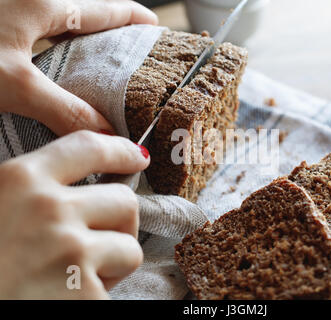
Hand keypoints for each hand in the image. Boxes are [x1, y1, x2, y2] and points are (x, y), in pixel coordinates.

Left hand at [0, 0, 157, 135]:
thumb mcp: (16, 83)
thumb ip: (65, 109)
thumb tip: (107, 135)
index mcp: (41, 4)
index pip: (100, 9)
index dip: (130, 17)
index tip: (153, 24)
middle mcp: (27, 2)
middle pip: (81, 15)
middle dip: (108, 32)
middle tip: (130, 52)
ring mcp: (11, 13)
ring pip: (57, 26)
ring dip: (79, 43)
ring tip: (98, 64)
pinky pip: (35, 36)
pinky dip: (53, 52)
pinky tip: (52, 71)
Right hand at [0, 131, 149, 298]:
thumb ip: (29, 189)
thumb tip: (74, 185)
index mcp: (19, 180)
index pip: (90, 148)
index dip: (122, 151)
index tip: (138, 156)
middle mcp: (49, 209)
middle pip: (125, 201)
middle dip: (121, 223)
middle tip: (98, 242)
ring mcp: (71, 252)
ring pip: (130, 248)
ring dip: (114, 262)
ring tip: (78, 276)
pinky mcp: (85, 294)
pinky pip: (115, 287)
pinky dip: (100, 293)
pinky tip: (68, 298)